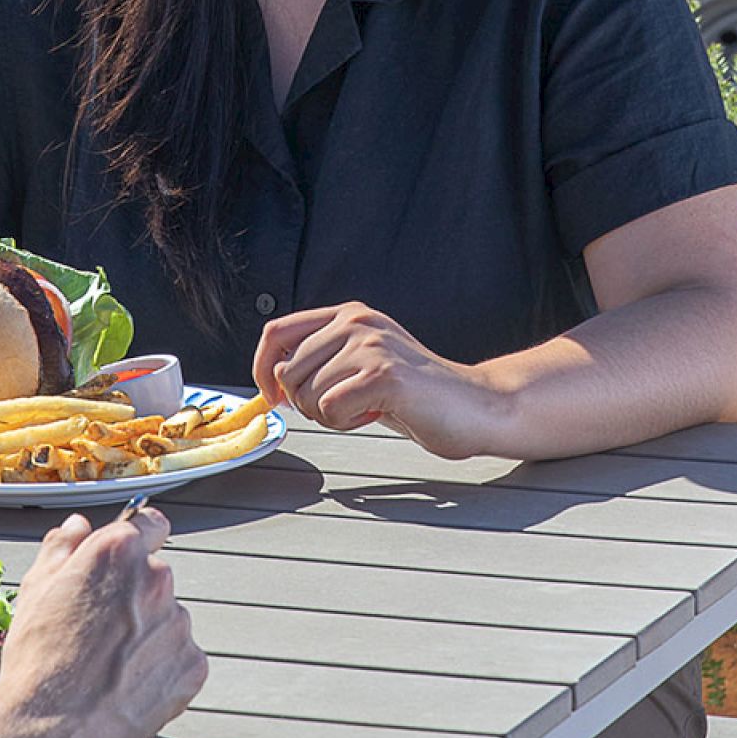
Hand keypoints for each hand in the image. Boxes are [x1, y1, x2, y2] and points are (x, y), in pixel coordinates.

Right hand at [0, 509, 206, 737]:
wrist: (49, 726)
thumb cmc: (38, 656)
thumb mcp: (36, 587)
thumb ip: (62, 546)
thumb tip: (78, 526)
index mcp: (120, 550)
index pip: (150, 524)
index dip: (139, 539)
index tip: (132, 556)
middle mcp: (157, 578)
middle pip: (155, 578)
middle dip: (134, 597)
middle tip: (100, 630)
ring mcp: (178, 622)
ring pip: (168, 620)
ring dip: (149, 634)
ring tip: (110, 665)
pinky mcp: (192, 665)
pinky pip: (181, 659)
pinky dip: (162, 670)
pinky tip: (128, 685)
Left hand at [252, 301, 499, 459]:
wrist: (475, 405)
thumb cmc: (416, 393)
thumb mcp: (362, 361)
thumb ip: (323, 359)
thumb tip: (271, 376)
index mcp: (347, 314)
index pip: (276, 332)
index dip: (261, 368)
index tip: (272, 397)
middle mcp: (355, 321)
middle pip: (287, 371)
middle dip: (304, 404)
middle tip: (343, 408)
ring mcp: (370, 345)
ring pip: (308, 393)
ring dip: (330, 416)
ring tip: (366, 408)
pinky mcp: (383, 374)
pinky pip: (331, 409)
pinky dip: (347, 423)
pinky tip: (376, 414)